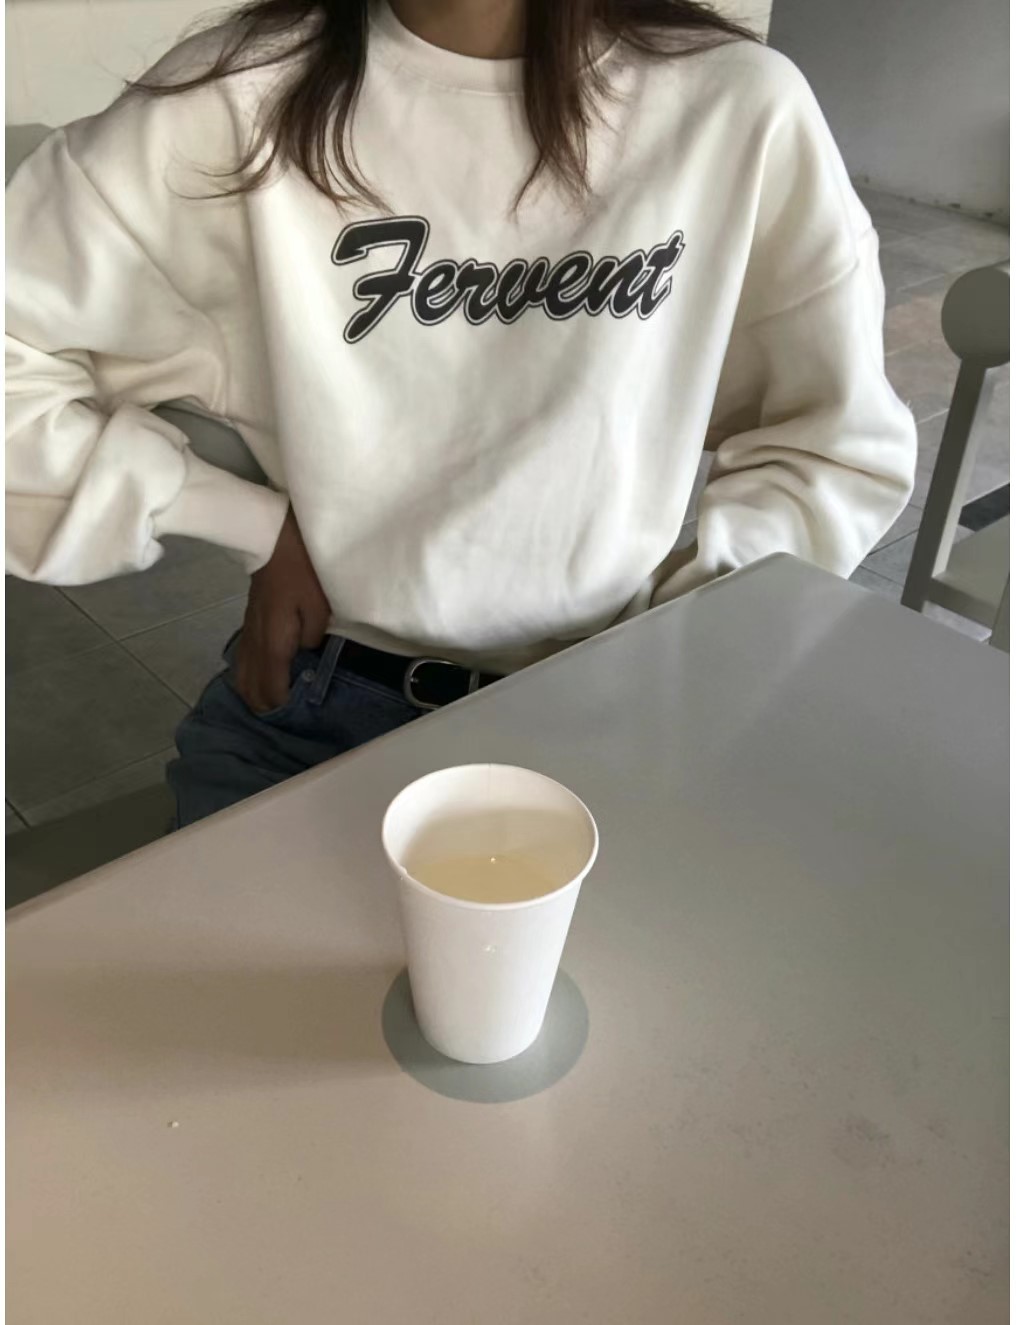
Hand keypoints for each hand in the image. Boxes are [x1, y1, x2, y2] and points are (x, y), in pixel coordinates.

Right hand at [233, 506, 329, 713]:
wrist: (271, 538)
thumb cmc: (302, 571)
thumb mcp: (320, 605)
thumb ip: (314, 636)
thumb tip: (308, 653)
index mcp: (274, 641)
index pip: (270, 686)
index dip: (279, 704)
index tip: (293, 714)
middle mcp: (256, 641)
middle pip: (249, 685)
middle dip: (262, 704)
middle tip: (280, 716)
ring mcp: (248, 630)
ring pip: (241, 672)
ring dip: (252, 691)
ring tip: (267, 704)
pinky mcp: (248, 621)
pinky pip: (242, 657)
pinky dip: (247, 673)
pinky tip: (257, 677)